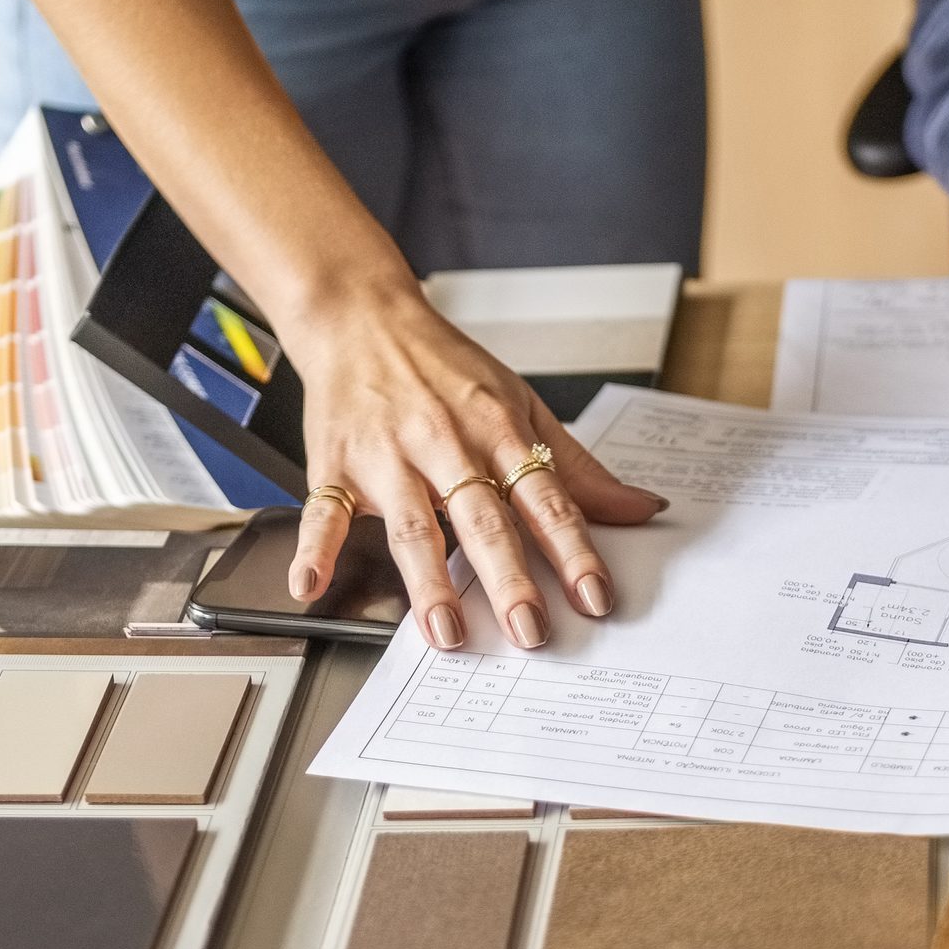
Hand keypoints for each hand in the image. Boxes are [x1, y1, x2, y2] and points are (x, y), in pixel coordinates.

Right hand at [277, 284, 667, 651]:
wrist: (362, 318)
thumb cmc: (444, 367)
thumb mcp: (521, 403)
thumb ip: (576, 466)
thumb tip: (640, 508)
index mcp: (496, 430)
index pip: (545, 497)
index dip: (573, 549)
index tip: (595, 597)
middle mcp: (444, 443)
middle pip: (482, 517)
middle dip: (507, 577)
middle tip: (528, 629)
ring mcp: (387, 456)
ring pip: (412, 523)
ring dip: (428, 580)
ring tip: (446, 630)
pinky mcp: (336, 464)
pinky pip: (323, 510)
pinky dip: (313, 548)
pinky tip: (309, 586)